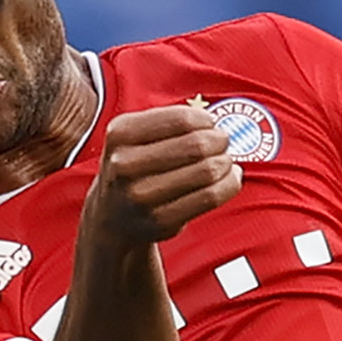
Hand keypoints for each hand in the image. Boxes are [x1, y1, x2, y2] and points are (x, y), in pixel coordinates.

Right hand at [86, 104, 240, 242]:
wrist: (112, 217)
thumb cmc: (134, 167)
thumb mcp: (134, 136)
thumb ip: (169, 122)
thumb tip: (213, 122)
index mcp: (120, 135)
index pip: (180, 119)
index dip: (205, 120)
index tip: (210, 124)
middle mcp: (125, 165)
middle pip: (196, 145)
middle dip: (219, 140)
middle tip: (222, 142)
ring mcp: (142, 196)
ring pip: (207, 171)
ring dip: (225, 162)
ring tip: (224, 161)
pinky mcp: (161, 221)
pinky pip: (210, 197)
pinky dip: (229, 184)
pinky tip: (229, 178)